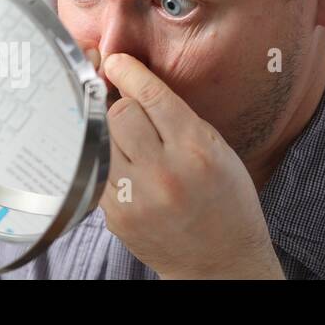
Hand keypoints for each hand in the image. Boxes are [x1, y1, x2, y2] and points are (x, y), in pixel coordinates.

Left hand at [96, 53, 283, 278]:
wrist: (220, 262)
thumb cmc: (226, 202)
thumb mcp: (217, 150)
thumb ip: (178, 117)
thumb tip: (133, 81)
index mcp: (196, 150)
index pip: (149, 95)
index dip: (127, 71)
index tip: (115, 61)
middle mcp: (165, 172)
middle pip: (118, 113)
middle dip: (120, 103)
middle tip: (125, 105)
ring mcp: (137, 196)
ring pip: (101, 139)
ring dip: (108, 131)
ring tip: (124, 136)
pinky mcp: (116, 216)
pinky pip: (98, 170)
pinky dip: (106, 162)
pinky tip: (125, 166)